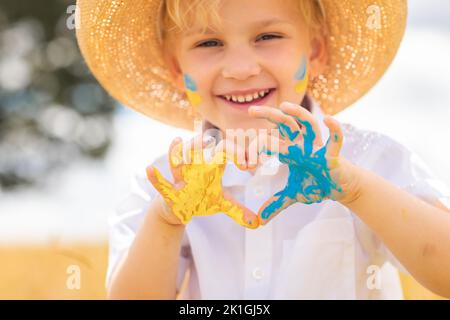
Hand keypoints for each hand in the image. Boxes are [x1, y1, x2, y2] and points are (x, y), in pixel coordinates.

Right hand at [146, 135, 259, 228]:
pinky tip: (149, 170)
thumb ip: (238, 209)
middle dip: (200, 144)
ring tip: (178, 141)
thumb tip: (257, 221)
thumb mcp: (220, 203)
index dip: (235, 154)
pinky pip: (161, 183)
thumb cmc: (201, 199)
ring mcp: (181, 179)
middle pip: (197, 150)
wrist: (179, 209)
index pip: (223, 153)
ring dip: (178, 152)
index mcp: (210, 169)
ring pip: (177, 161)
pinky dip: (155, 178)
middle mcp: (195, 169)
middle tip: (209, 140)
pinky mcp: (169, 191)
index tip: (246, 165)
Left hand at [249, 101, 359, 224]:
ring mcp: (318, 148)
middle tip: (252, 110)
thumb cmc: (317, 184)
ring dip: (298, 115)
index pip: (271, 140)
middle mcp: (303, 145)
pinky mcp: (333, 155)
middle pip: (286, 124)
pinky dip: (334, 129)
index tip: (245, 155)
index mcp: (291, 151)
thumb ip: (276, 203)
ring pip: (308, 125)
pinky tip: (328, 119)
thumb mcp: (293, 194)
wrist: (341, 188)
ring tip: (284, 106)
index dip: (257, 145)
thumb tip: (260, 219)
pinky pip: (335, 139)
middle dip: (270, 115)